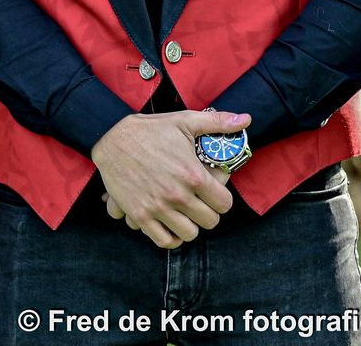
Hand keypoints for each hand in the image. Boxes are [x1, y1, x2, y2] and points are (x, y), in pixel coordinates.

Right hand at [92, 109, 248, 248]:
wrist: (114, 139)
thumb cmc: (152, 129)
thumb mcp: (187, 121)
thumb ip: (218, 123)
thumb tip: (246, 119)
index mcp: (193, 175)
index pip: (224, 204)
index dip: (224, 199)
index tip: (217, 193)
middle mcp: (178, 196)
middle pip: (209, 221)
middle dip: (210, 212)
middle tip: (204, 203)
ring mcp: (158, 208)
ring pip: (189, 234)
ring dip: (192, 225)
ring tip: (189, 213)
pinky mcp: (140, 216)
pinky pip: (163, 241)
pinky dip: (171, 237)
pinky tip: (173, 224)